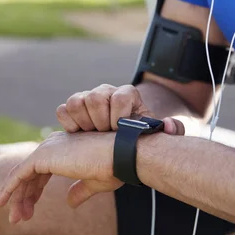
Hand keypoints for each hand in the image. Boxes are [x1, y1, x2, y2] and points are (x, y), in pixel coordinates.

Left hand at [0, 131, 121, 221]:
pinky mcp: (43, 156)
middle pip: (30, 174)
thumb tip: (70, 202)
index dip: (34, 193)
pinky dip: (9, 189)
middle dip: (23, 197)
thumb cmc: (112, 166)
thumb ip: (79, 190)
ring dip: (16, 198)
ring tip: (15, 219)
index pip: (41, 171)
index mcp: (65, 148)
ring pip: (23, 175)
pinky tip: (1, 203)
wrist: (119, 155)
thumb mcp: (93, 182)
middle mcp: (54, 145)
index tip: (28, 213)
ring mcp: (48, 149)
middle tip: (18, 219)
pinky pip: (20, 174)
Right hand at [56, 83, 184, 135]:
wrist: (121, 142)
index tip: (120, 132)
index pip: (121, 96)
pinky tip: (80, 136)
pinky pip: (63, 110)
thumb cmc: (138, 138)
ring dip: (83, 123)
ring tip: (93, 136)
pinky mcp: (73, 107)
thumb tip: (168, 125)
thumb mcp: (156, 135)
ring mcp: (88, 97)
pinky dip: (69, 124)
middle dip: (100, 122)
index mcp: (127, 94)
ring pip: (77, 101)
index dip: (120, 117)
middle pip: (95, 97)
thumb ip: (171, 130)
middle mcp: (106, 92)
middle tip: (106, 135)